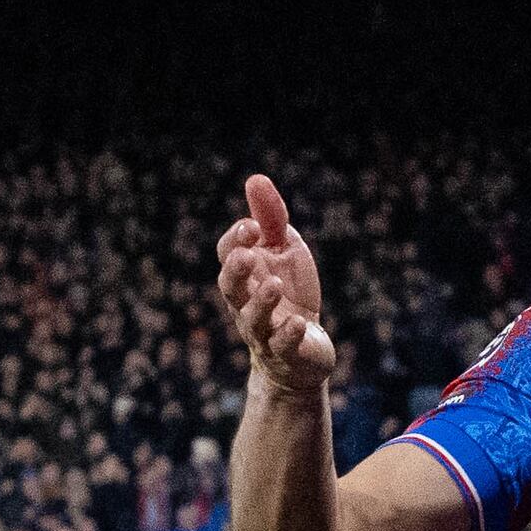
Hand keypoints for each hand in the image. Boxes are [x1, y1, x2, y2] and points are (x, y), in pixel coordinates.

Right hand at [219, 171, 337, 385]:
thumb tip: (255, 178)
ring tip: (274, 285)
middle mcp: (245, 303)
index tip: (254, 226)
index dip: (236, 239)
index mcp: (244, 275)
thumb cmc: (290, 294)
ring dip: (261, 301)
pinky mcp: (287, 352)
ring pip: (253, 318)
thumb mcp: (284, 251)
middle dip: (236, 270)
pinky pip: (282, 345)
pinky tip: (297, 322)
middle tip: (247, 255)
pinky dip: (287, 334)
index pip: (228, 254)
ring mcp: (264, 330)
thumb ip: (270, 218)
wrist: (302, 352)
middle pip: (230, 287)